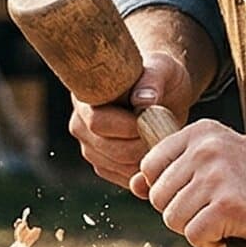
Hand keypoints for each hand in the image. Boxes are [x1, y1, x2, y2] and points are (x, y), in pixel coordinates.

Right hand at [67, 50, 195, 189]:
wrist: (165, 92)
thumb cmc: (161, 75)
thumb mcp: (162, 69)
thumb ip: (152, 80)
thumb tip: (144, 100)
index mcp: (87, 96)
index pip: (97, 122)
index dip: (127, 126)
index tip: (152, 117)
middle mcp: (80, 123)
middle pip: (105, 148)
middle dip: (139, 145)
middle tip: (163, 133)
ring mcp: (89, 146)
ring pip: (114, 166)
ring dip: (143, 159)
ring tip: (161, 139)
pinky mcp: (102, 164)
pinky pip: (121, 177)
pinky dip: (143, 172)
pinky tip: (158, 155)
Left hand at [136, 120, 245, 246]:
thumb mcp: (217, 164)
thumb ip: (175, 171)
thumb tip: (132, 183)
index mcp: (201, 132)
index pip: (149, 168)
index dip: (169, 191)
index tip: (199, 194)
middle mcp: (206, 148)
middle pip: (158, 198)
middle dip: (183, 213)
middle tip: (217, 210)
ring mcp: (217, 176)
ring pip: (173, 219)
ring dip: (197, 230)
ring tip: (227, 220)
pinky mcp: (229, 206)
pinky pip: (195, 236)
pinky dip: (211, 244)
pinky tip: (233, 232)